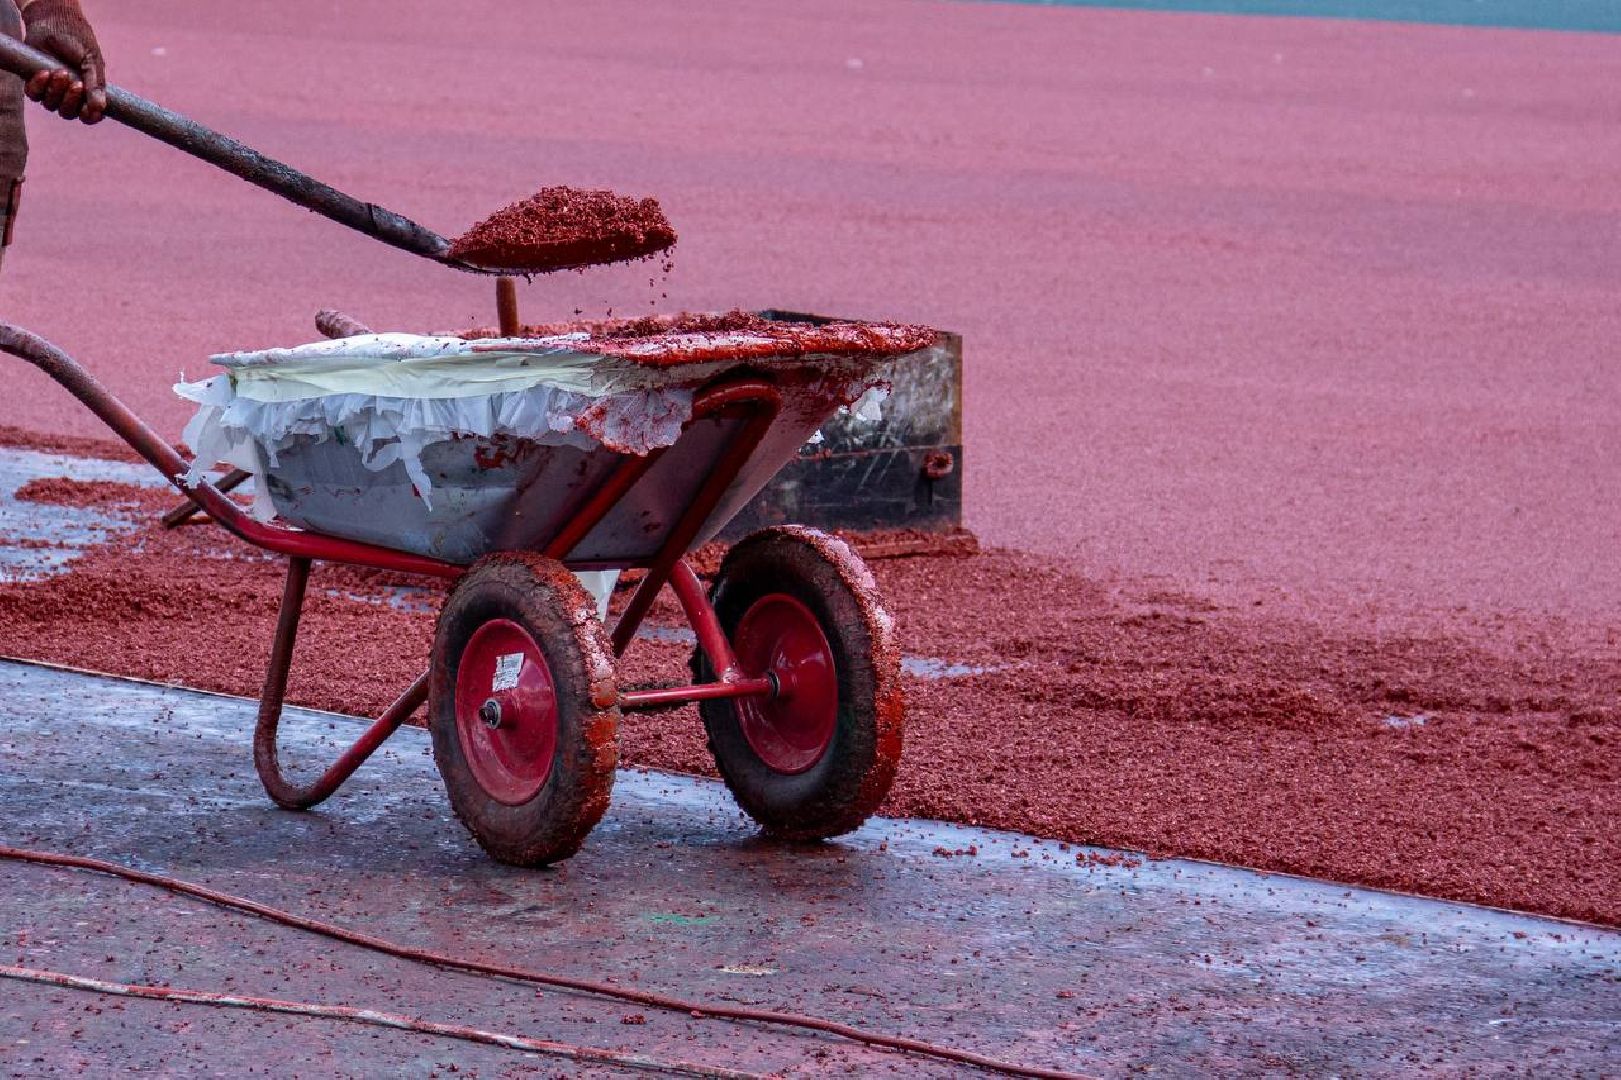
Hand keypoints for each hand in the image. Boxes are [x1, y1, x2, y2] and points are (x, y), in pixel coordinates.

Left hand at [21, 0, 104, 123]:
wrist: (55, 21)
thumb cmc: (78, 40)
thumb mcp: (92, 61)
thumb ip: (96, 85)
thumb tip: (100, 108)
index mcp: (86, 93)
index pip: (87, 116)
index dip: (89, 117)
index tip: (91, 110)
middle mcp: (68, 95)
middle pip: (68, 113)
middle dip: (71, 101)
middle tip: (76, 83)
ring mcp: (50, 89)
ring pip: (50, 105)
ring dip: (56, 91)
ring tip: (60, 71)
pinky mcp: (34, 81)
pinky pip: (34, 94)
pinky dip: (40, 86)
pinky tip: (45, 72)